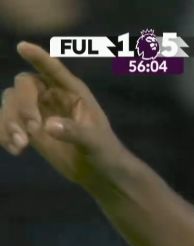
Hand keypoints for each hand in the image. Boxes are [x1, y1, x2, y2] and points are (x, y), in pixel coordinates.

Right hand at [1, 41, 126, 190]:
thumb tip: (48, 125)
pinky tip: (15, 150)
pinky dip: (3, 132)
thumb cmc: (104, 152)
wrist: (97, 172)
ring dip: (9, 121)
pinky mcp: (28, 128)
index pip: (54, 69)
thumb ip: (74, 132)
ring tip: (21, 145)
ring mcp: (38, 111)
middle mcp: (52, 96)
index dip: (38, 57)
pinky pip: (6, 120)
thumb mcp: (94, 142)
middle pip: (24, 85)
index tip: (22, 47)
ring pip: (10, 102)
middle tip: (32, 129)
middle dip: (22, 105)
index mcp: (73, 92)